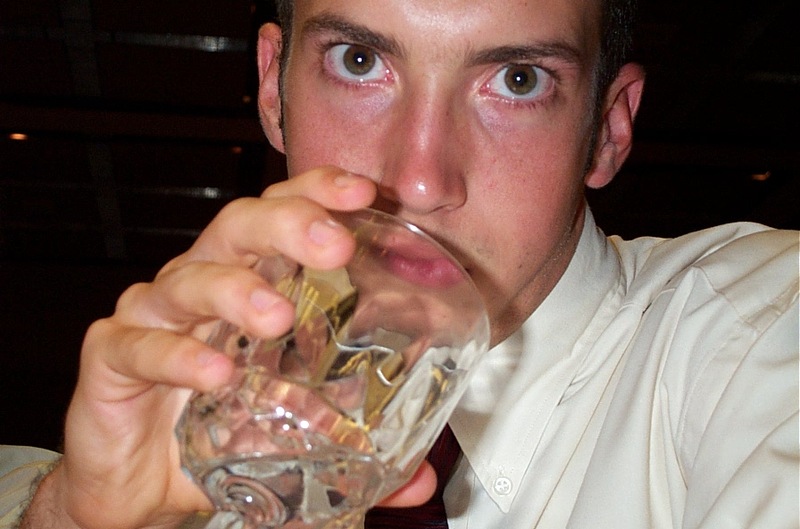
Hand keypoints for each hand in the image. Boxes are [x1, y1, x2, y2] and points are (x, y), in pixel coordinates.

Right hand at [23, 167, 439, 528]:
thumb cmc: (213, 431)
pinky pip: (140, 346)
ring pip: (190, 278)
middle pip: (238, 227)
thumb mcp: (292, 433)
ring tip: (277, 316)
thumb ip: (356, 450)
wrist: (138, 483)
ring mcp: (153, 317)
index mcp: (246, 282)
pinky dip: (178, 356)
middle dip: (287, 224)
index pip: (279, 216)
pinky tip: (214, 373)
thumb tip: (421, 482)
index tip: (361, 194)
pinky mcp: (113, 358)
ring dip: (236, 290)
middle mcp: (200, 285)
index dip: (316, 193)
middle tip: (333, 246)